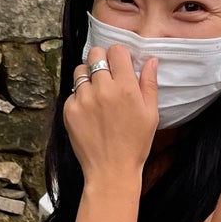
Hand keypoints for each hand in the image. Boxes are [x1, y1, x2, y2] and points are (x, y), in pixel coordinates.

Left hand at [63, 45, 158, 187]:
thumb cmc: (135, 144)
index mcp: (126, 87)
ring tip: (96, 92)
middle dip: (101, 59)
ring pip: (80, 71)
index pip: (116, 50)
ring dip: (88, 76)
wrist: (111, 171)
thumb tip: (151, 59)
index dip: (118, 55)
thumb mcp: (151, 114)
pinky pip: (72, 92)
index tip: (120, 64)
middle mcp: (103, 89)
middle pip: (95, 54)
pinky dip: (79, 97)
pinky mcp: (69, 110)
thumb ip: (149, 83)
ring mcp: (83, 99)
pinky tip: (89, 111)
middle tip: (106, 74)